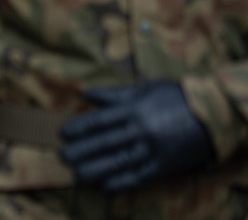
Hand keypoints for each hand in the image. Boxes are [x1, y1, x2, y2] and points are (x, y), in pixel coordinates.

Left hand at [60, 80, 213, 191]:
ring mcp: (153, 149)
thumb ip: (113, 94)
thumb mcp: (144, 89)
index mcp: (134, 109)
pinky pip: (141, 176)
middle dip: (82, 150)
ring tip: (78, 175)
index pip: (100, 120)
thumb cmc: (175, 98)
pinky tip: (106, 187)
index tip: (63, 133)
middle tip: (63, 156)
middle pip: (106, 142)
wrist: (212, 114)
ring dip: (97, 169)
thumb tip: (85, 93)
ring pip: (120, 161)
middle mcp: (141, 129)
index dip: (80, 128)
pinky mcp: (165, 165)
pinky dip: (123, 182)